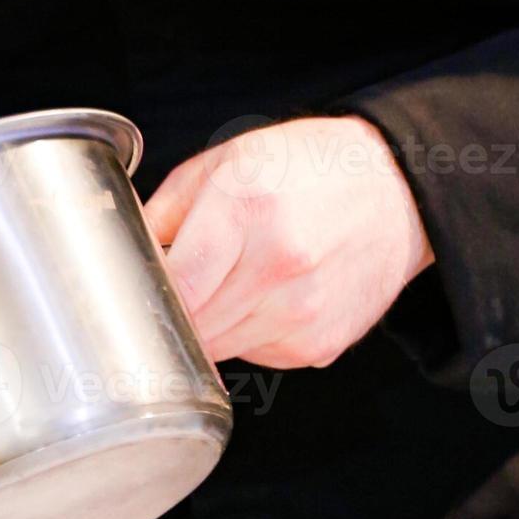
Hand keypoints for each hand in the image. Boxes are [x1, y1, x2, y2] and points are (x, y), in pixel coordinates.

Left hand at [144, 116, 433, 369]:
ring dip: (210, 327)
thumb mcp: (224, 162)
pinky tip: (264, 297)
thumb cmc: (305, 168)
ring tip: (228, 284)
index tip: (141, 287)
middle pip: (193, 326)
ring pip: (220, 349)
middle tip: (179, 286)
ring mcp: (303, 312)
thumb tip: (122, 256)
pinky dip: (247, 335)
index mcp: (246, 210)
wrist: (396, 189)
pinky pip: (257, 355)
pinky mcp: (321, 344)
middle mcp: (279, 266)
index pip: (177, 287)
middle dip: (174, 312)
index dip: (148, 295)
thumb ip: (163, 211)